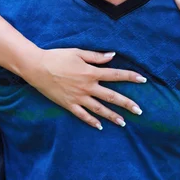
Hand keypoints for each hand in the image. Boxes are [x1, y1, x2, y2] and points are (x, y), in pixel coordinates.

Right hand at [21, 48, 145, 129]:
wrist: (36, 67)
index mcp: (91, 72)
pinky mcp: (68, 104)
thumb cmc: (57, 57)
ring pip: (99, 109)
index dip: (130, 77)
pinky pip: (82, 115)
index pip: (115, 75)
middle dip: (127, 104)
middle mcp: (87, 87)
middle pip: (112, 96)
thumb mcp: (78, 52)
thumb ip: (96, 56)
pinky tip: (100, 126)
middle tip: (139, 111)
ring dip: (112, 116)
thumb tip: (113, 56)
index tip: (143, 80)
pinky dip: (91, 121)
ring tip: (124, 123)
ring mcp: (78, 97)